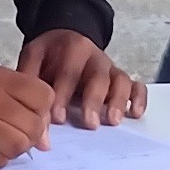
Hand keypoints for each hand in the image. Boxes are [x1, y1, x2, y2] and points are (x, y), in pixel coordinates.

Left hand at [17, 29, 146, 127]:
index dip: (62, 96)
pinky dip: (138, 98)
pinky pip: (136, 85)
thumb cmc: (49, 54)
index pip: (67, 73)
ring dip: (118, 101)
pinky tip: (135, 113)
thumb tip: (37, 132)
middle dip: (93, 101)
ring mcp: (109, 68)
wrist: (65, 37)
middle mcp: (94, 57)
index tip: (57, 119)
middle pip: (98, 77)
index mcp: (71, 49)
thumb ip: (31, 88)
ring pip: (120, 81)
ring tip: (113, 121)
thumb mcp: (33, 58)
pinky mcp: (119, 78)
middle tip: (89, 123)